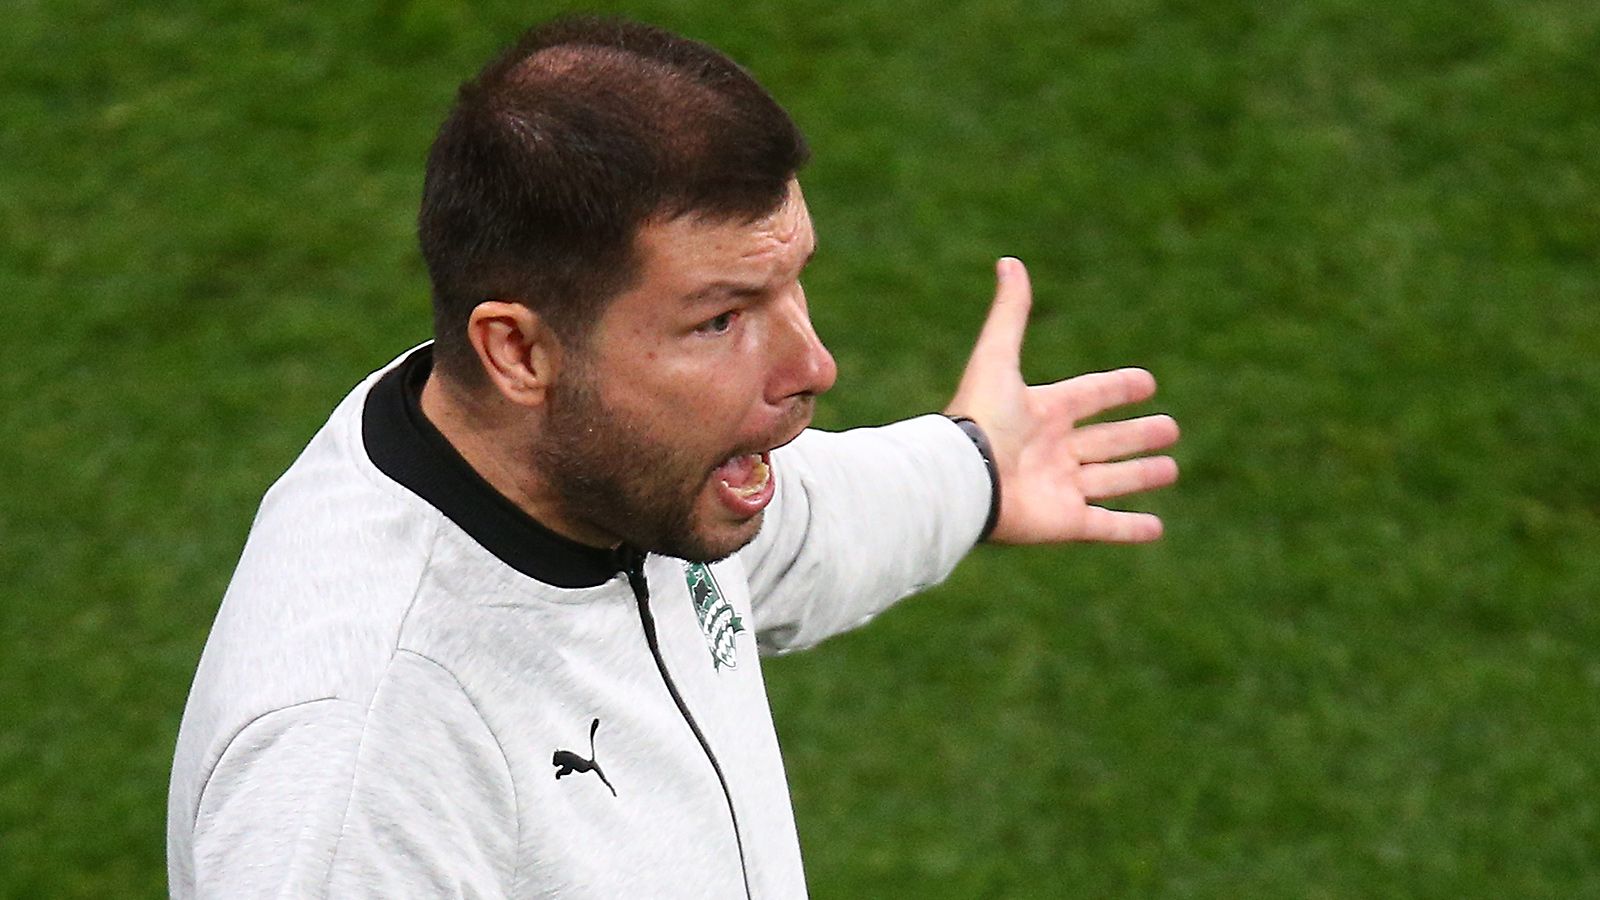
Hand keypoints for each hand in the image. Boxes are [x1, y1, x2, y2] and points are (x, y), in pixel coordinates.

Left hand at [944, 258, 1179, 543]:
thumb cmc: (979, 417)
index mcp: (1041, 413)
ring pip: (1109, 481)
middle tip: (1171, 428)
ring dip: (1139, 476)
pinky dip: (1131, 530)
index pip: (1087, 396)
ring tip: (1171, 468)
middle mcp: (1051, 451)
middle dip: (1136, 435)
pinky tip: (1157, 528)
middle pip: (1103, 441)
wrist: (964, 476)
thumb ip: (1010, 314)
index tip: (1147, 382)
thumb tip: (1009, 261)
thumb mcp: (997, 357)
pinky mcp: (1065, 523)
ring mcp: (1059, 489)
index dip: (1116, 389)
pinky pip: (1105, 527)